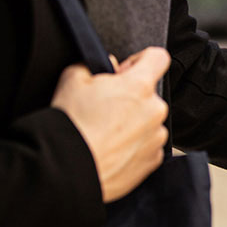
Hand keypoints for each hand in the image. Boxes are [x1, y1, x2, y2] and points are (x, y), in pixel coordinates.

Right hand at [51, 47, 170, 202]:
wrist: (68, 168)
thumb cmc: (71, 125)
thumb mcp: (73, 79)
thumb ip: (94, 65)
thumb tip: (108, 66)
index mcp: (139, 86)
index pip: (157, 58)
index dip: (140, 60)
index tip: (126, 70)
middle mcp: (154, 110)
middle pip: (148, 95)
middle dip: (129, 97)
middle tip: (104, 107)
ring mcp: (156, 137)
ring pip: (148, 121)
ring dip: (132, 123)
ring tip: (104, 132)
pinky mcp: (152, 160)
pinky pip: (146, 145)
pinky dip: (132, 146)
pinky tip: (111, 148)